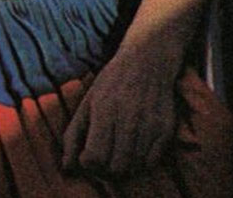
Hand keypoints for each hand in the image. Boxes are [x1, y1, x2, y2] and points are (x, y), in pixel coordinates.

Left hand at [62, 43, 180, 176]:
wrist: (147, 63)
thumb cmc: (112, 84)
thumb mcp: (87, 102)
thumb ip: (73, 135)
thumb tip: (66, 168)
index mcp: (105, 111)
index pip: (95, 157)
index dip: (88, 163)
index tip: (86, 155)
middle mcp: (129, 120)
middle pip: (116, 168)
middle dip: (105, 169)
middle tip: (102, 158)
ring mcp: (150, 126)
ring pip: (134, 168)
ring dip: (122, 166)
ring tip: (116, 152)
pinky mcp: (165, 131)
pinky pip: (151, 163)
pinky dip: (140, 162)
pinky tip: (133, 148)